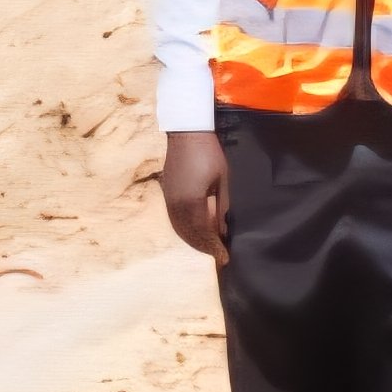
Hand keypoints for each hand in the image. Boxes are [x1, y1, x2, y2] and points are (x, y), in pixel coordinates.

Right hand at [157, 133, 229, 260]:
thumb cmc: (209, 154)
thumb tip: (223, 230)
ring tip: (208, 247)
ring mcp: (169, 199)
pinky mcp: (167, 193)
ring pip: (180, 228)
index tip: (224, 259)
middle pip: (189, 234)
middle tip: (218, 256)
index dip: (214, 247)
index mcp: (191, 203)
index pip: (202, 233)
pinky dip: (185, 230)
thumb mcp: (222, 180)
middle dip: (204, 247)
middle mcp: (176, 205)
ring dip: (193, 240)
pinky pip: (175, 219)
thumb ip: (222, 206)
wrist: (186, 132)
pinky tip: (194, 232)